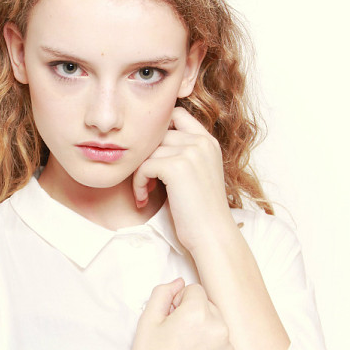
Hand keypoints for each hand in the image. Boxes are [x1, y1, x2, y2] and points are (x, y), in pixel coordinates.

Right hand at [124, 278, 236, 349]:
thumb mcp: (147, 319)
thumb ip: (163, 292)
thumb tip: (179, 283)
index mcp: (198, 313)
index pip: (195, 290)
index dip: (180, 302)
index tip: (171, 317)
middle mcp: (219, 330)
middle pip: (210, 308)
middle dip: (195, 316)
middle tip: (176, 336)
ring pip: (219, 330)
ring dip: (206, 334)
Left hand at [132, 107, 232, 251]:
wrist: (211, 235)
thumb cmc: (199, 211)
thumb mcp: (196, 173)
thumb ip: (181, 153)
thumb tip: (149, 142)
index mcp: (208, 142)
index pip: (176, 115)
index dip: (159, 131)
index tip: (154, 157)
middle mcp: (201, 142)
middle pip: (157, 134)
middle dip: (147, 156)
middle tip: (146, 180)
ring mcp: (190, 152)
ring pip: (148, 150)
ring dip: (140, 172)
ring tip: (145, 192)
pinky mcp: (176, 167)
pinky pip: (143, 166)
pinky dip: (138, 184)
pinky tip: (143, 199)